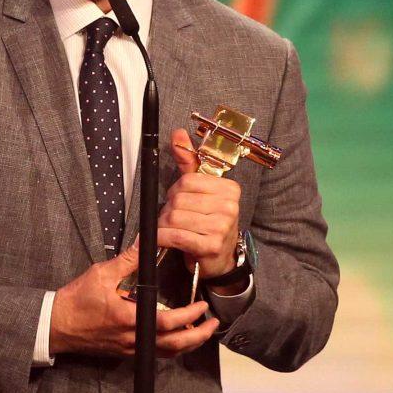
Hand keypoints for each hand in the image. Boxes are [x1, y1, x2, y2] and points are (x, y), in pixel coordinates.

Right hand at [48, 240, 218, 356]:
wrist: (57, 325)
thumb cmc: (76, 301)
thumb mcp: (101, 274)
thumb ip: (127, 261)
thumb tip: (146, 243)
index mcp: (129, 319)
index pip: (168, 323)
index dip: (189, 316)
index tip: (201, 305)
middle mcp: (133, 339)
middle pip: (175, 345)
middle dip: (198, 335)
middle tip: (212, 323)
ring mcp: (130, 348)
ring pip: (167, 353)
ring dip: (188, 343)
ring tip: (200, 331)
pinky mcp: (125, 352)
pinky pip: (155, 353)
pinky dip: (171, 347)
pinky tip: (176, 338)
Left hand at [159, 128, 241, 284]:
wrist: (219, 258)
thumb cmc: (207, 222)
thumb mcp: (200, 190)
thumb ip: (188, 162)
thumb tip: (178, 134)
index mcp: (229, 189)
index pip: (187, 180)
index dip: (174, 192)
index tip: (177, 201)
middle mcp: (229, 206)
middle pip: (178, 199)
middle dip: (168, 210)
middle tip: (172, 218)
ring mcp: (222, 227)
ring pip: (175, 218)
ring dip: (164, 225)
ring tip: (170, 230)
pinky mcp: (212, 246)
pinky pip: (176, 236)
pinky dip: (163, 238)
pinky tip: (163, 239)